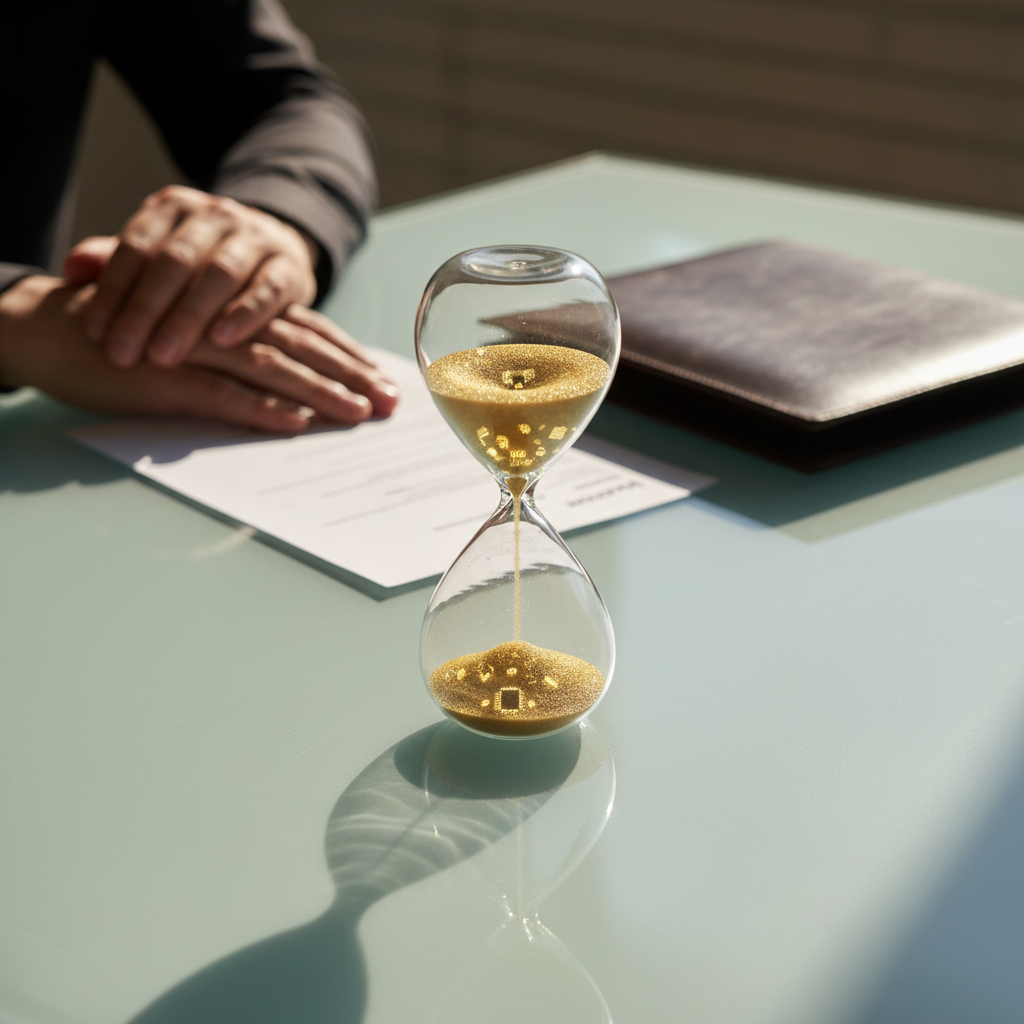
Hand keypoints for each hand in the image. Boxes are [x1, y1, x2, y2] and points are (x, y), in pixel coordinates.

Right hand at [0, 277, 397, 430]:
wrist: (54, 328)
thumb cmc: (133, 338)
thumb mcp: (196, 342)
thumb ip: (241, 357)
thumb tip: (294, 395)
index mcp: (234, 315)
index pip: (306, 331)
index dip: (347, 356)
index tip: (384, 381)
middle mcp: (222, 326)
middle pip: (301, 349)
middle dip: (350, 376)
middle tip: (389, 403)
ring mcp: (194, 350)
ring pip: (270, 369)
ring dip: (318, 393)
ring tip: (356, 414)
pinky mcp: (163, 379)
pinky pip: (219, 395)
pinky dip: (258, 409)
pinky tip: (293, 425)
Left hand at [72, 185, 318, 368]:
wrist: (276, 251)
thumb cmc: (205, 264)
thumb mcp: (159, 256)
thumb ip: (116, 263)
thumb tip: (71, 268)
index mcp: (172, 208)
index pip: (136, 247)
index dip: (113, 291)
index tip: (95, 334)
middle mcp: (214, 215)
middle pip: (174, 262)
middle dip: (146, 311)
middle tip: (124, 354)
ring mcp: (255, 238)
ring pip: (219, 275)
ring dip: (188, 317)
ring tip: (165, 357)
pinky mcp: (289, 267)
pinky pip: (266, 289)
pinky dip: (245, 314)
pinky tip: (223, 340)